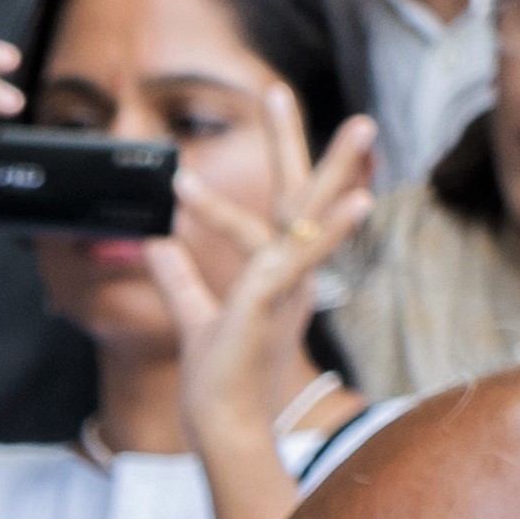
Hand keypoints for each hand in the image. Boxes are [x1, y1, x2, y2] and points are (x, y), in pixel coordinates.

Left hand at [156, 93, 382, 442]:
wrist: (225, 430)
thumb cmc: (220, 383)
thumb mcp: (195, 315)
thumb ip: (178, 275)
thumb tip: (154, 238)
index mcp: (277, 274)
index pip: (276, 212)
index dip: (272, 173)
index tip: (223, 150)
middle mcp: (292, 274)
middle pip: (299, 196)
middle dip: (297, 143)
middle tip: (279, 88)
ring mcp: (290, 284)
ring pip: (315, 216)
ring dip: (339, 170)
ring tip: (365, 126)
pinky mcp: (281, 300)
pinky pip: (308, 256)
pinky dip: (335, 229)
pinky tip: (362, 202)